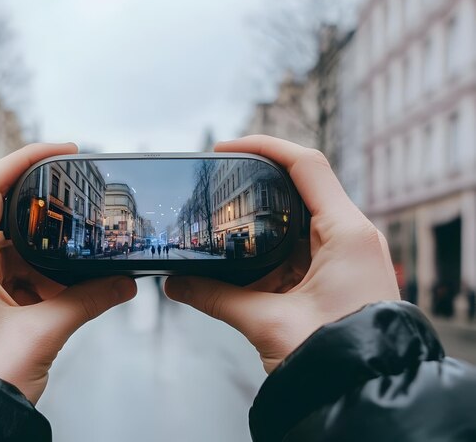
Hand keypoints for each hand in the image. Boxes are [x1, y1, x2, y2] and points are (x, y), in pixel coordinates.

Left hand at [0, 143, 136, 402]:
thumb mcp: (41, 335)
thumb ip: (88, 300)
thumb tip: (124, 284)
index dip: (27, 158)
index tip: (64, 149)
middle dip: (45, 223)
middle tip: (80, 223)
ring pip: (0, 246)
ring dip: (37, 258)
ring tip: (71, 276)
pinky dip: (26, 276)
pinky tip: (52, 294)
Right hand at [165, 135, 398, 372]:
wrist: (366, 395)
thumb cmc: (335, 358)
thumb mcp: (268, 322)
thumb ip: (216, 297)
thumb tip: (175, 283)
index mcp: (347, 233)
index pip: (308, 164)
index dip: (264, 146)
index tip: (225, 148)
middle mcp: (352, 235)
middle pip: (301, 185)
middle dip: (258, 181)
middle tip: (218, 180)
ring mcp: (346, 253)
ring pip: (298, 218)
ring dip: (262, 219)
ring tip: (225, 221)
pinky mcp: (338, 272)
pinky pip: (300, 245)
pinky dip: (271, 246)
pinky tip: (244, 256)